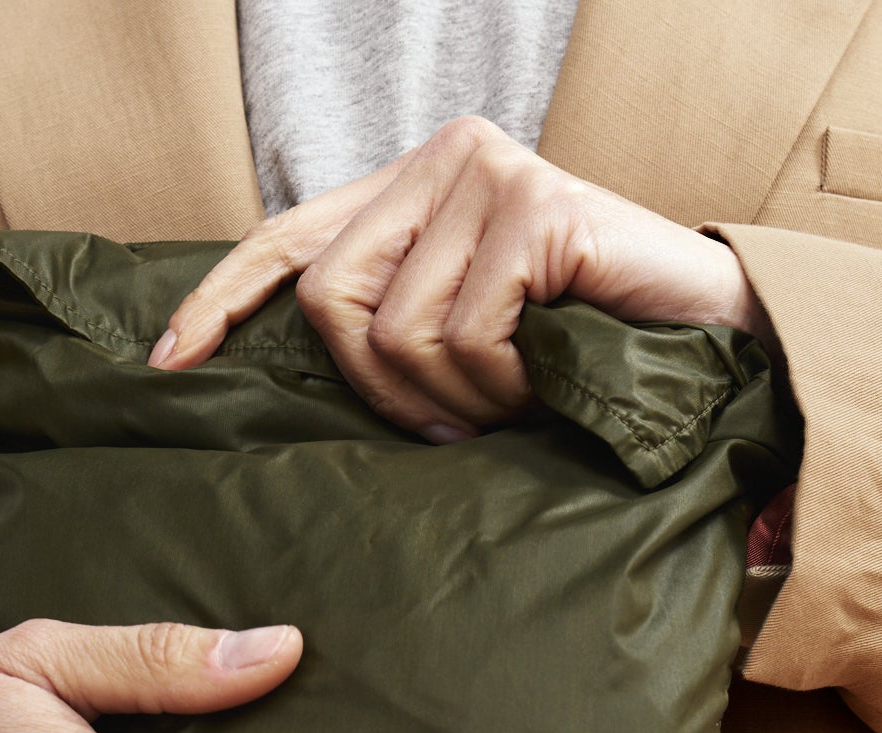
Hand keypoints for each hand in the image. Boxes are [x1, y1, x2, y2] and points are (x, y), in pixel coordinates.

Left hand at [151, 117, 775, 441]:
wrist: (712, 337)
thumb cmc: (584, 352)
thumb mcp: (466, 344)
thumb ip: (387, 332)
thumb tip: (275, 384)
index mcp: (412, 187)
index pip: (286, 237)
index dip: (220, 300)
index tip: (168, 364)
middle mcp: (443, 159)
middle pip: (325, 298)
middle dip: (377, 388)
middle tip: (447, 424)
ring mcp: (488, 172)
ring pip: (397, 330)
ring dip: (456, 398)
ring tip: (516, 394)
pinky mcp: (534, 206)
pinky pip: (465, 335)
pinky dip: (503, 386)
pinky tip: (547, 375)